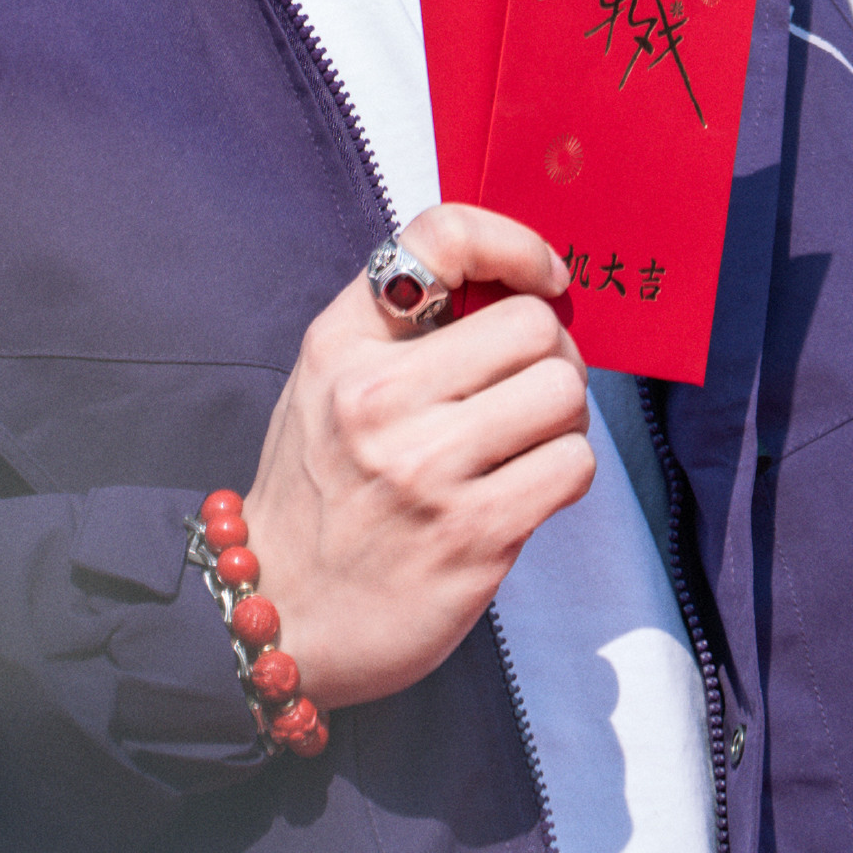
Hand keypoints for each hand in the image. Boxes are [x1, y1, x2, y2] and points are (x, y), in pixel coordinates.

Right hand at [241, 204, 592, 708]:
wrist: (281, 615)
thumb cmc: (314, 493)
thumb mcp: (325, 382)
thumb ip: (399, 330)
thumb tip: (513, 290)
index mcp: (343, 343)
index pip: (442, 237)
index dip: (515, 244)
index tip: (542, 278)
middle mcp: (381, 396)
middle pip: (533, 324)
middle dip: (553, 353)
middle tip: (533, 384)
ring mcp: (428, 467)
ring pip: (563, 392)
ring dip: (565, 417)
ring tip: (531, 439)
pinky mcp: (474, 535)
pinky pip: (571, 466)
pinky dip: (565, 471)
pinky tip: (529, 487)